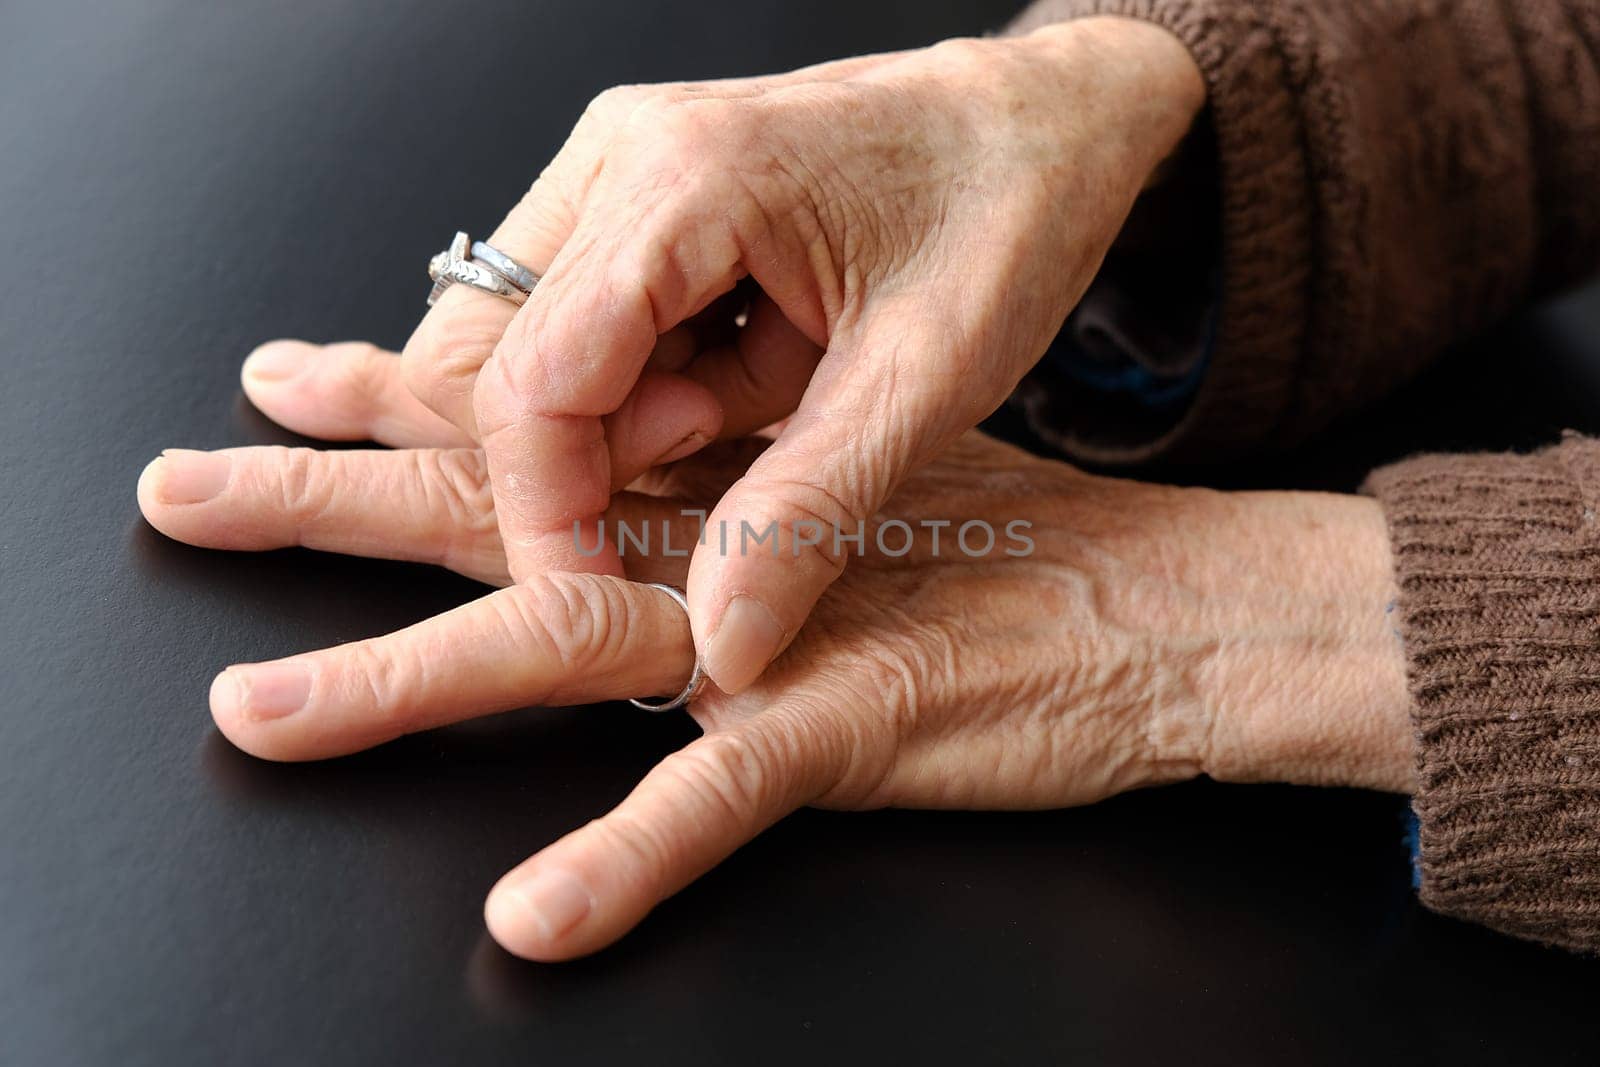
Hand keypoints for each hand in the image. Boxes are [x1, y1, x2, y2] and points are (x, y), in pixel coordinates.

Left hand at [138, 361, 1412, 960]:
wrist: (1169, 604)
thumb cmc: (1029, 553)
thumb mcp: (869, 496)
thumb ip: (755, 503)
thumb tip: (672, 505)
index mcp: (728, 484)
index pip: (537, 433)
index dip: (404, 403)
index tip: (294, 375)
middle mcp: (725, 542)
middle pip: (496, 517)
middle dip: (330, 502)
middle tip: (187, 488)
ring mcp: (774, 633)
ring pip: (560, 647)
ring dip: (405, 683)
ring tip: (268, 710)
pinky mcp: (847, 727)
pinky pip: (716, 801)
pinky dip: (626, 859)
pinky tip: (537, 911)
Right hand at [242, 16, 1205, 695]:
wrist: (1050, 120)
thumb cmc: (1009, 207)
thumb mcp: (923, 382)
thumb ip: (807, 515)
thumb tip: (719, 643)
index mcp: (682, 182)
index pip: (530, 386)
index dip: (551, 521)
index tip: (612, 604)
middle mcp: (623, 157)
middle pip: (502, 369)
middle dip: (594, 464)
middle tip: (728, 468)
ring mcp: (622, 171)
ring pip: (538, 356)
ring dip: (637, 424)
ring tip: (775, 396)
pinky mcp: (642, 200)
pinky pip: (591, 331)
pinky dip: (658, 389)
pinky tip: (758, 373)